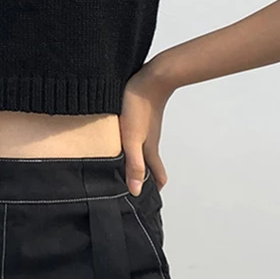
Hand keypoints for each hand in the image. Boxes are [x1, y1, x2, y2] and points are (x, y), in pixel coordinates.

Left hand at [119, 56, 176, 195]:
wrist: (151, 77)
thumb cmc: (140, 107)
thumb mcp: (132, 139)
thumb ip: (134, 164)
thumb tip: (135, 190)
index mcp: (149, 150)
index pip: (156, 175)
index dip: (154, 188)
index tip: (149, 201)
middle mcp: (150, 141)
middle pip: (150, 164)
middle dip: (146, 178)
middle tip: (137, 188)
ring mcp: (147, 129)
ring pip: (144, 150)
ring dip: (140, 162)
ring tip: (129, 170)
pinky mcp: (141, 117)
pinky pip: (139, 137)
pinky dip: (134, 147)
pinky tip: (123, 143)